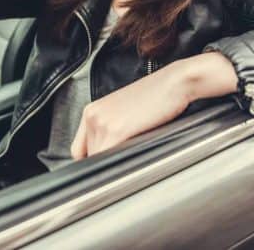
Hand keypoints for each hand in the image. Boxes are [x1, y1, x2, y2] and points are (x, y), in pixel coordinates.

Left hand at [70, 51, 237, 159]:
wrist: (174, 83)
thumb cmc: (156, 96)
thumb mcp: (125, 112)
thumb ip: (111, 130)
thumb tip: (108, 155)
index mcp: (91, 111)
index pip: (78, 150)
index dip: (92, 162)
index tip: (104, 170)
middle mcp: (92, 115)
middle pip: (88, 157)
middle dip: (104, 166)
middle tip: (122, 169)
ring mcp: (101, 122)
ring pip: (97, 161)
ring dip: (111, 169)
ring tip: (130, 168)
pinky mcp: (116, 130)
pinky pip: (107, 159)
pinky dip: (116, 169)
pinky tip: (130, 167)